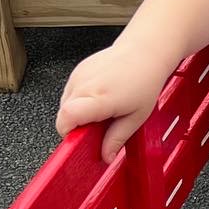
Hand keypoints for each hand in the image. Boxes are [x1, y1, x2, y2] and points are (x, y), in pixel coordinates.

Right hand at [55, 41, 169, 161]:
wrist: (144, 51)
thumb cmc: (144, 81)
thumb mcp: (137, 116)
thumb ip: (117, 138)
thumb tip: (106, 157)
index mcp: (100, 98)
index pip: (67, 117)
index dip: (68, 133)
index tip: (80, 139)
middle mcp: (85, 85)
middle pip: (63, 114)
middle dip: (76, 126)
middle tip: (98, 126)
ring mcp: (78, 76)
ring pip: (64, 104)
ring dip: (77, 113)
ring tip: (101, 110)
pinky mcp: (76, 70)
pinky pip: (69, 93)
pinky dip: (79, 100)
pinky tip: (98, 98)